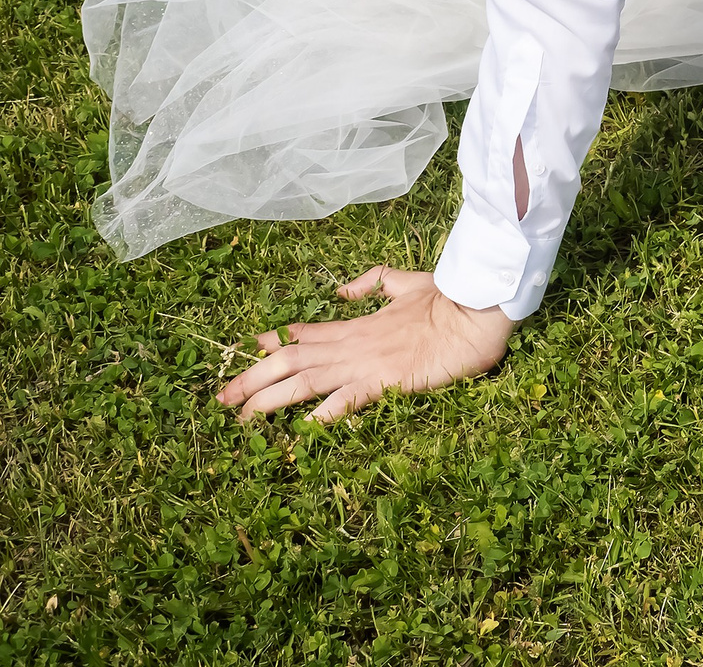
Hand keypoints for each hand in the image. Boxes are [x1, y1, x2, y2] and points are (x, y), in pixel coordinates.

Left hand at [215, 266, 514, 423]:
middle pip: (289, 361)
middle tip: (221, 398)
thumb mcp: (405, 282)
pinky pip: (346, 400)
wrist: (473, 312)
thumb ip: (373, 282)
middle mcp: (351, 345)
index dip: (272, 343)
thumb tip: (342, 290)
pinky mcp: (384, 381)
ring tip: (241, 417)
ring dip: (268, 400)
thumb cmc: (447, 298)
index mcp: (356, 324)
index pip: (304, 333)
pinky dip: (321, 414)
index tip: (247, 351)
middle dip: (252, 379)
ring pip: (304, 382)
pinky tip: (299, 429)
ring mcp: (365, 364)